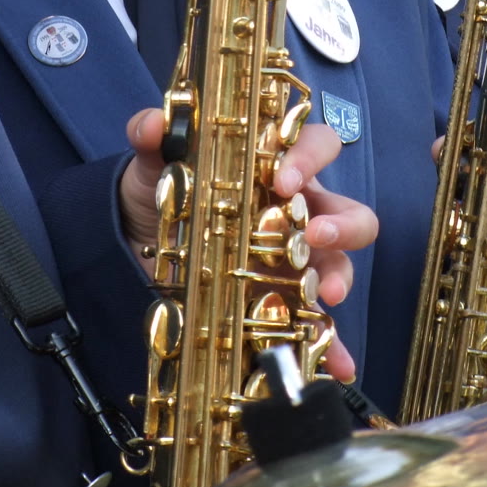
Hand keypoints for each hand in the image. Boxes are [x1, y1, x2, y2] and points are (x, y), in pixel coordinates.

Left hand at [118, 107, 376, 380]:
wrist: (140, 237)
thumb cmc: (169, 187)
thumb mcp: (158, 161)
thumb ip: (154, 136)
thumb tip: (153, 123)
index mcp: (279, 167)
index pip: (316, 146)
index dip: (309, 157)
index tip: (284, 177)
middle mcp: (299, 211)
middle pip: (347, 210)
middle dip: (342, 223)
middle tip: (316, 235)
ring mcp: (295, 259)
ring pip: (340, 262)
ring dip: (341, 275)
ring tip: (328, 293)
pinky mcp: (281, 300)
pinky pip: (316, 322)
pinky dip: (332, 343)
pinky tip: (337, 363)